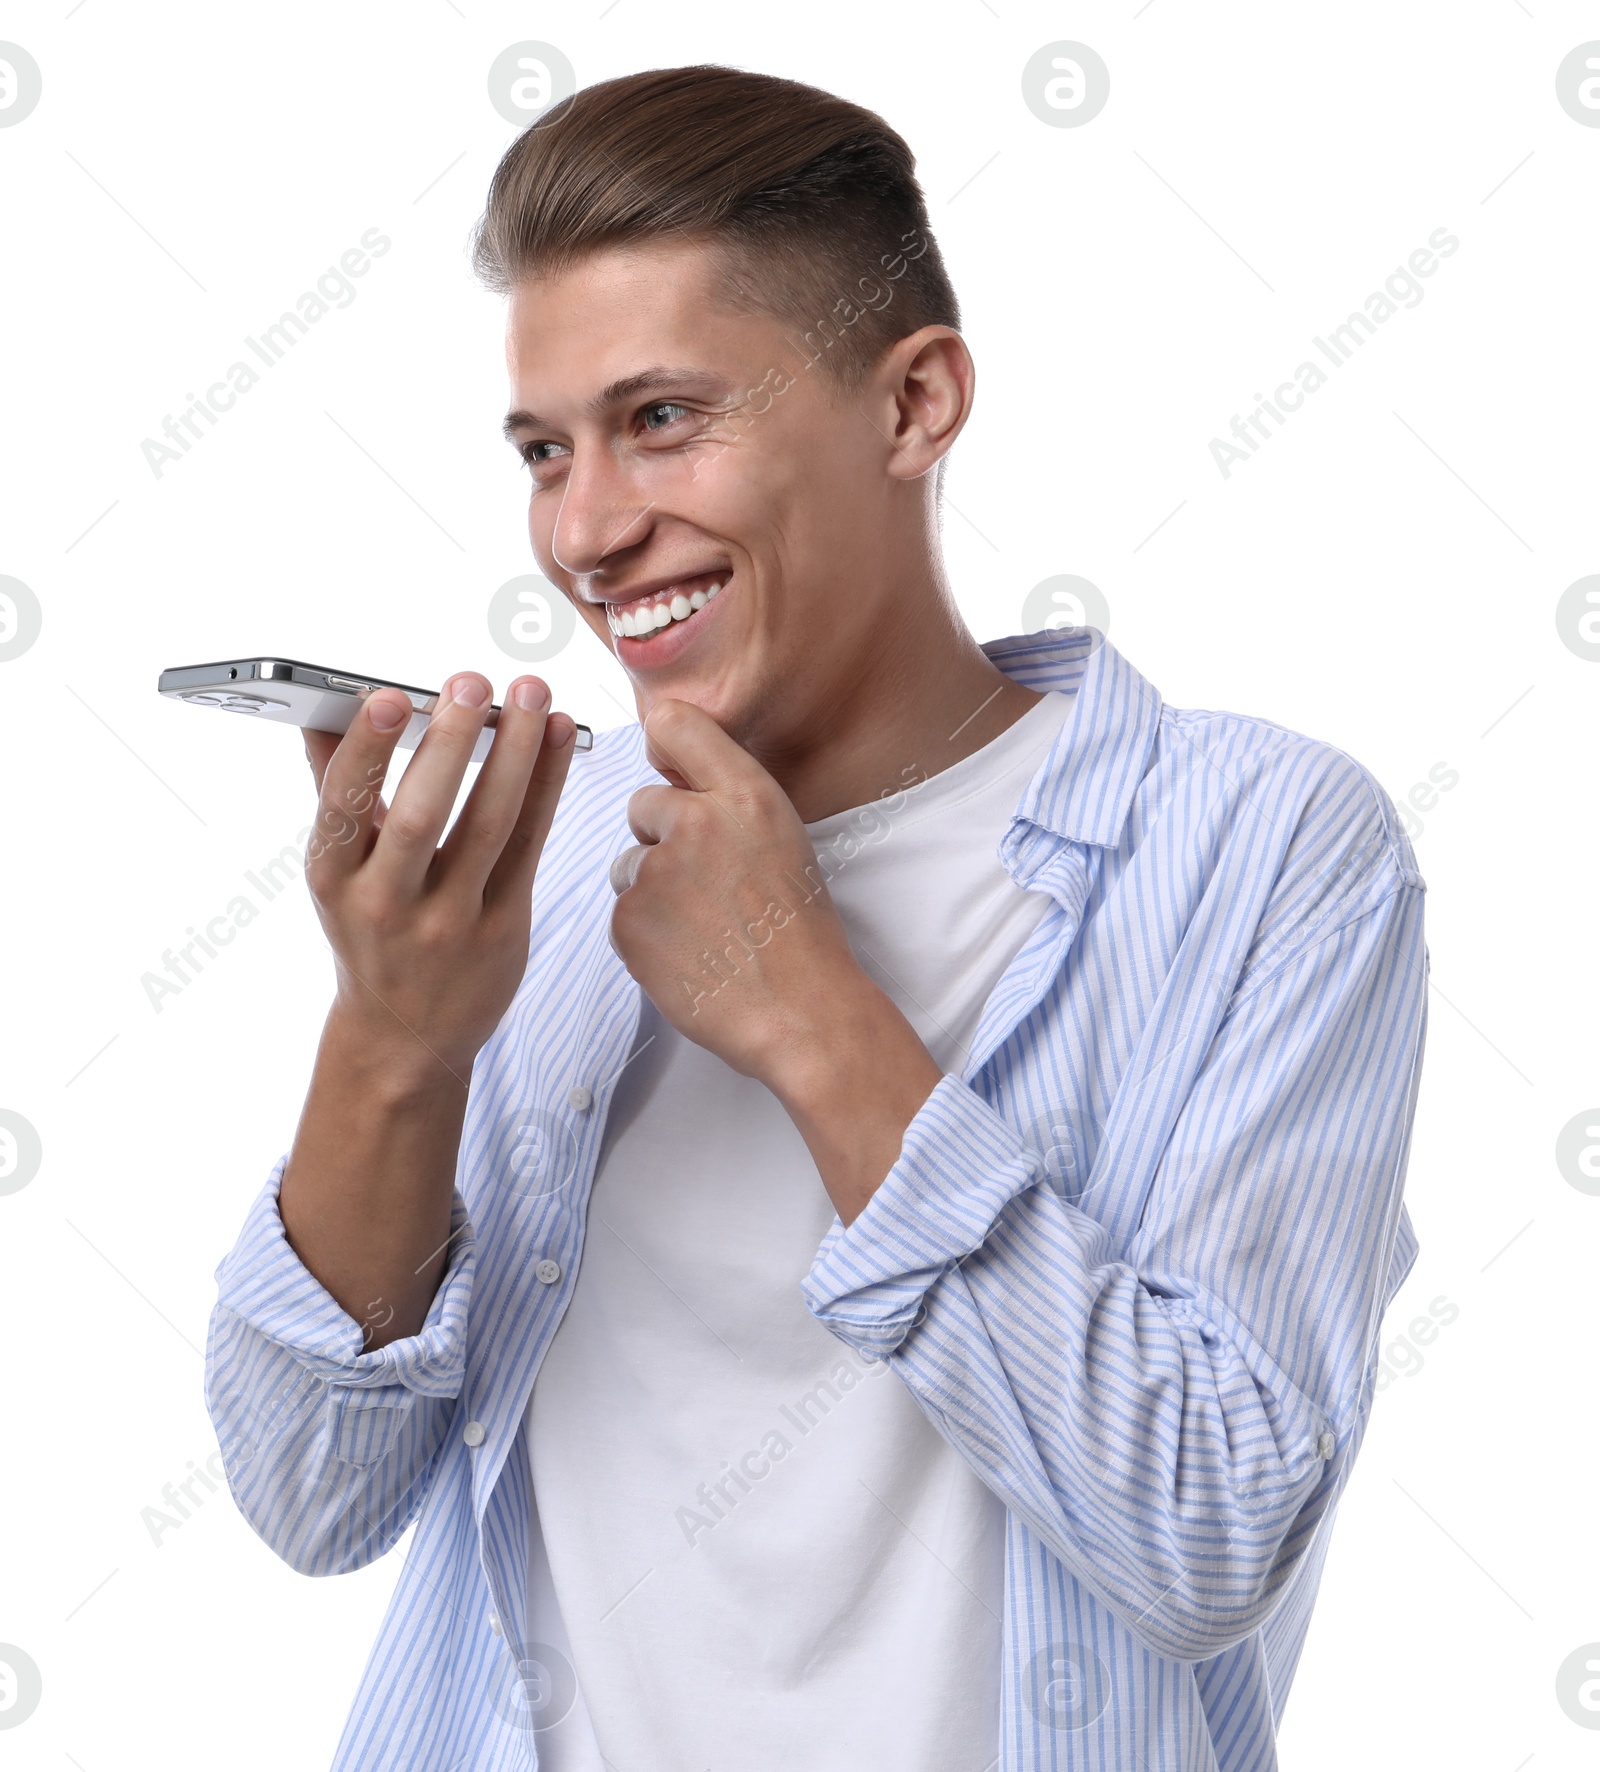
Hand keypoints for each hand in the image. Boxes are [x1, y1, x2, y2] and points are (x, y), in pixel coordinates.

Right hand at [303, 673, 578, 1082]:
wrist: (404, 1035)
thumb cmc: (369, 932)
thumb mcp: (338, 870)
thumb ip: (335, 788)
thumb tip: (317, 708)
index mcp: (334, 877)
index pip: (344, 806)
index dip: (367, 751)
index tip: (390, 695)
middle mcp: (387, 903)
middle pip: (422, 816)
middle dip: (450, 744)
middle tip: (473, 680)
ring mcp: (450, 921)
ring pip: (488, 826)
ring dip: (515, 753)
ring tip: (530, 693)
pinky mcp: (504, 928)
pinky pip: (530, 845)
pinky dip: (547, 784)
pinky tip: (557, 735)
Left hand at [608, 701, 940, 1219]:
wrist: (800, 1011)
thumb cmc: (799, 934)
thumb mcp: (782, 841)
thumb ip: (729, 802)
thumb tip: (674, 781)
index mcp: (746, 796)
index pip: (675, 723)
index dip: (665, 746)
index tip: (670, 769)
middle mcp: (697, 821)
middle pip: (642, 802)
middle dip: (661, 837)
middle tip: (706, 883)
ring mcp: (657, 871)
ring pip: (628, 862)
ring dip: (651, 889)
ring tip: (703, 927)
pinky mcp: (628, 920)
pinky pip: (621, 912)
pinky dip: (645, 933)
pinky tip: (687, 952)